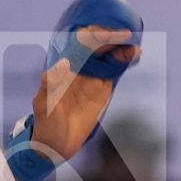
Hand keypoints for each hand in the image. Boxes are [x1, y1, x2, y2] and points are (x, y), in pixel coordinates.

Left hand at [27, 28, 139, 163]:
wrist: (55, 145)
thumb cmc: (46, 123)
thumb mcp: (44, 105)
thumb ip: (50, 84)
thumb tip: (63, 62)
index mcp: (63, 67)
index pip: (81, 44)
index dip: (97, 36)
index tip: (111, 35)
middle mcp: (78, 68)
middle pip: (97, 46)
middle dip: (112, 38)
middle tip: (129, 37)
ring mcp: (91, 78)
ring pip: (108, 57)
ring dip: (122, 49)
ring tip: (136, 48)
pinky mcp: (101, 90)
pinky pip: (114, 71)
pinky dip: (124, 62)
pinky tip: (134, 55)